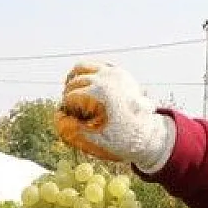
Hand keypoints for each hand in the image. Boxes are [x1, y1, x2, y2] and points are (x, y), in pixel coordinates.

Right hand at [54, 62, 176, 171]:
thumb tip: (58, 115)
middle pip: (73, 83)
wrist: (149, 135)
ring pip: (81, 68)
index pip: (69, 99)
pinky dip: (85, 75)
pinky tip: (86, 90)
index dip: (68, 114)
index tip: (77, 125)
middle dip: (70, 100)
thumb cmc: (121, 142)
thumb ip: (70, 131)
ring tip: (75, 99)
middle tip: (77, 116)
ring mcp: (113, 73)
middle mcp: (105, 78)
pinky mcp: (119, 72)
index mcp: (99, 94)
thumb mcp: (94, 142)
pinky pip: (94, 66)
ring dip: (73, 82)